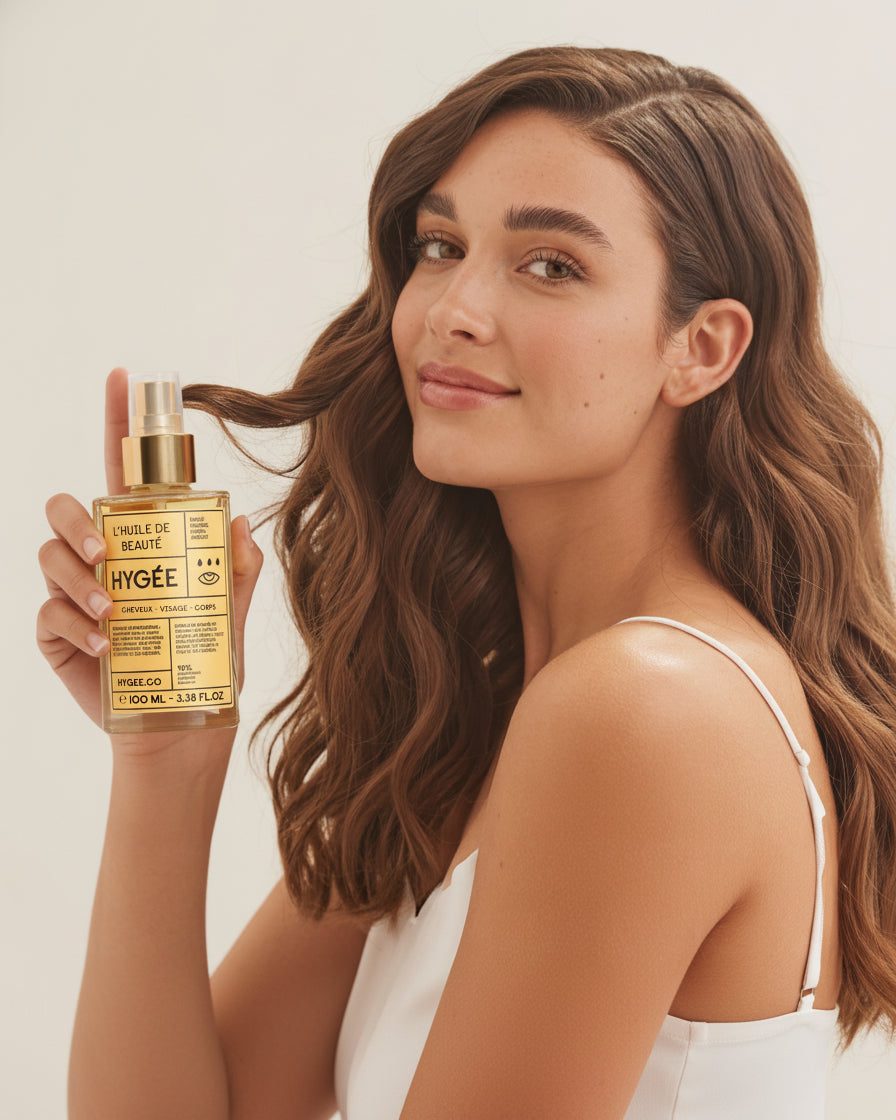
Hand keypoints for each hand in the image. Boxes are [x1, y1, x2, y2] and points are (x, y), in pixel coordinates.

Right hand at [36, 368, 263, 746]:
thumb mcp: (229, 614)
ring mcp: (75, 592)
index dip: (120, 422)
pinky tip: (106, 645)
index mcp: (143, 538)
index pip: (124, 471)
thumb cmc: (205, 664)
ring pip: (50, 557)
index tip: (124, 378)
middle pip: (64, 507)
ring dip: (80, 580)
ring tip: (115, 613)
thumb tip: (238, 521)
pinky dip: (75, 625)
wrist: (178, 729)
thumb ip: (235, 571)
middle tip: (107, 551)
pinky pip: (48, 612)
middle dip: (77, 521)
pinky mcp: (57, 632)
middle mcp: (102, 556)